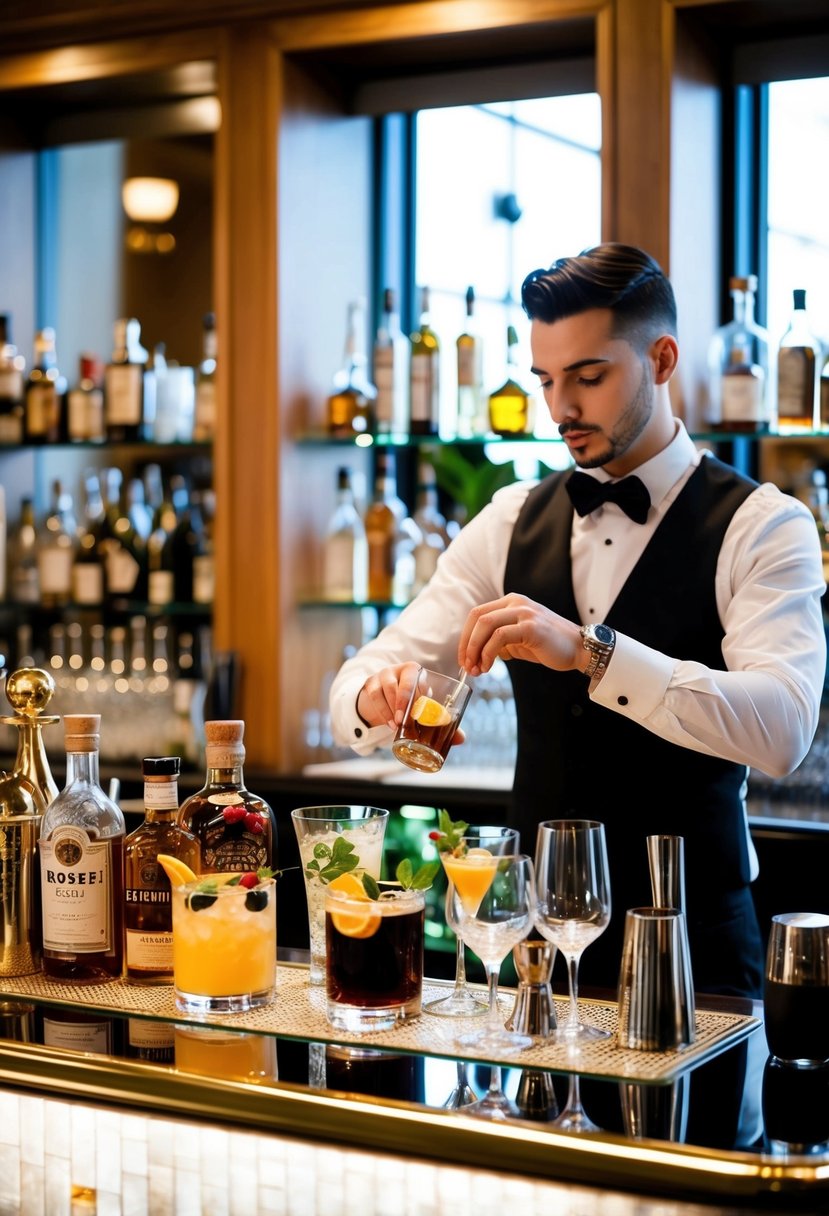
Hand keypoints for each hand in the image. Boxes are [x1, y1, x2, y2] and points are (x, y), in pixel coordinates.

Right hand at [357, 661, 420, 731]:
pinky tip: (389, 722)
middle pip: (391, 686)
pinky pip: (373, 698)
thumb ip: (421, 702)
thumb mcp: (420, 695)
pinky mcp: (371, 682)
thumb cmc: (414, 693)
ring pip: (378, 693)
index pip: (408, 682)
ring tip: (395, 725)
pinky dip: (382, 713)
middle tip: (400, 721)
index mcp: (411, 669)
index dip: (407, 700)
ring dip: (387, 711)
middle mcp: (395, 669)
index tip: (409, 714)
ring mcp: (381, 675)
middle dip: (395, 706)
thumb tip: (421, 715)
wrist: (398, 691)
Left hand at [458, 593, 585, 676]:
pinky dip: (488, 652)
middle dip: (466, 644)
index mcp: (511, 603)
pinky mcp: (531, 626)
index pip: (477, 615)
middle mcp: (516, 603)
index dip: (465, 637)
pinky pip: (500, 636)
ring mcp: (524, 612)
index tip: (463, 658)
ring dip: (475, 649)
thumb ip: (499, 641)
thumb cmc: (549, 646)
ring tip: (477, 669)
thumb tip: (478, 654)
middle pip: (478, 618)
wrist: (579, 649)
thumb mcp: (519, 640)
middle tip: (466, 666)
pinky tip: (489, 665)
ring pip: (486, 625)